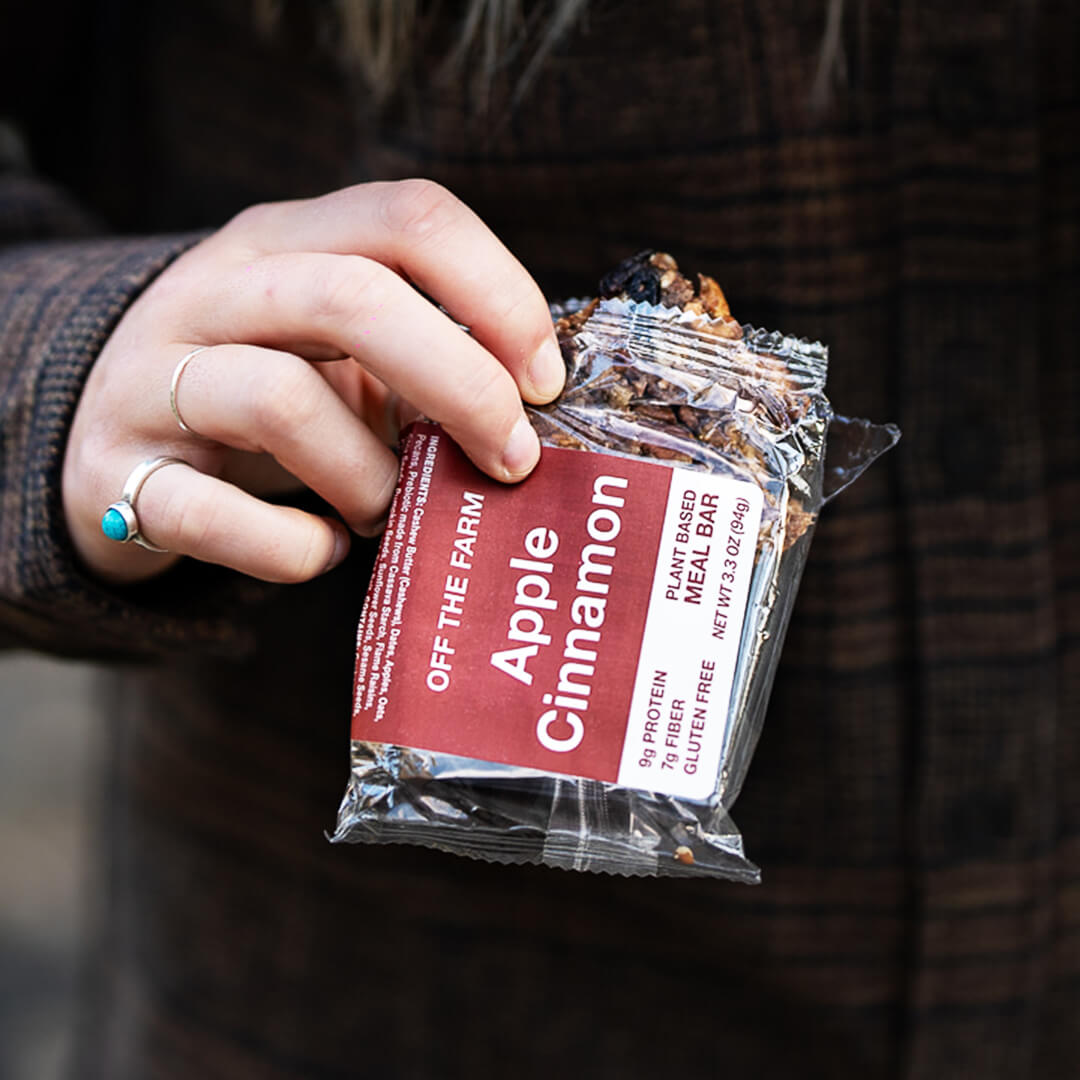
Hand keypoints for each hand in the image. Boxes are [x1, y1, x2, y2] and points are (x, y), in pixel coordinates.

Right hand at [62, 180, 564, 584]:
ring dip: (369, 476)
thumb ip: (426, 366)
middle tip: (509, 461)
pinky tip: (322, 550)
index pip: (410, 218)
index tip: (542, 383)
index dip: (498, 295)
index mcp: (286, 241)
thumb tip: (530, 421)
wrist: (113, 439)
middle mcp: (214, 290)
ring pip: (282, 401)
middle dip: (461, 386)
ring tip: (389, 510)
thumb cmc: (266, 395)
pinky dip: (293, 549)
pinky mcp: (117, 474)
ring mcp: (153, 378)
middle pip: (353, 297)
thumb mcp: (341, 356)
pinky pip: (213, 517)